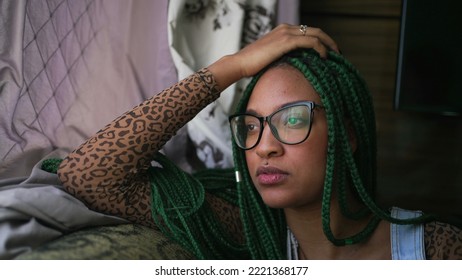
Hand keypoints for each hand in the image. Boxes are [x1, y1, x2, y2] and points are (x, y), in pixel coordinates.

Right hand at [209, 24, 338, 89]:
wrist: (240, 63)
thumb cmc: (251, 65)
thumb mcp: (270, 59)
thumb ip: (282, 57)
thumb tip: (293, 68)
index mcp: (282, 30)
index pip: (307, 32)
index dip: (320, 41)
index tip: (328, 53)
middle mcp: (286, 28)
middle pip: (315, 30)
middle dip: (329, 41)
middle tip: (338, 53)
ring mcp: (286, 33)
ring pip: (316, 34)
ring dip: (328, 44)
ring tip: (335, 56)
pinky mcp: (286, 41)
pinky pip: (310, 42)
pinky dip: (320, 48)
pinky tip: (325, 57)